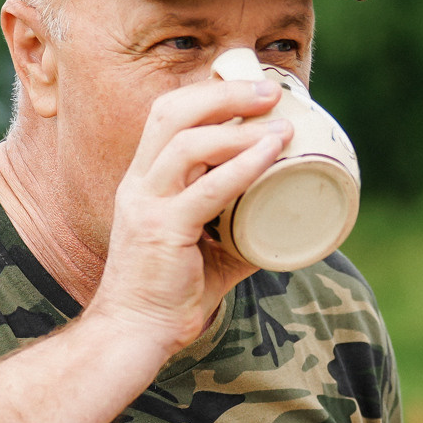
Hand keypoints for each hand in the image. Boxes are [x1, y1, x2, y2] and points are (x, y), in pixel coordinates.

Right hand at [83, 77, 287, 351]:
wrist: (134, 333)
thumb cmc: (170, 295)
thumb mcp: (210, 253)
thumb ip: (241, 233)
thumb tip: (287, 221)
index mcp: (144, 181)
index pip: (167, 117)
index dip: (207, 94)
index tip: (251, 89)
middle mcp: (139, 184)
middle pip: (172, 112)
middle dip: (223, 93)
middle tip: (270, 90)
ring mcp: (146, 204)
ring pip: (187, 141)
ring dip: (237, 124)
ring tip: (279, 123)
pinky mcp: (161, 230)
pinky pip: (207, 188)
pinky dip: (243, 166)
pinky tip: (271, 154)